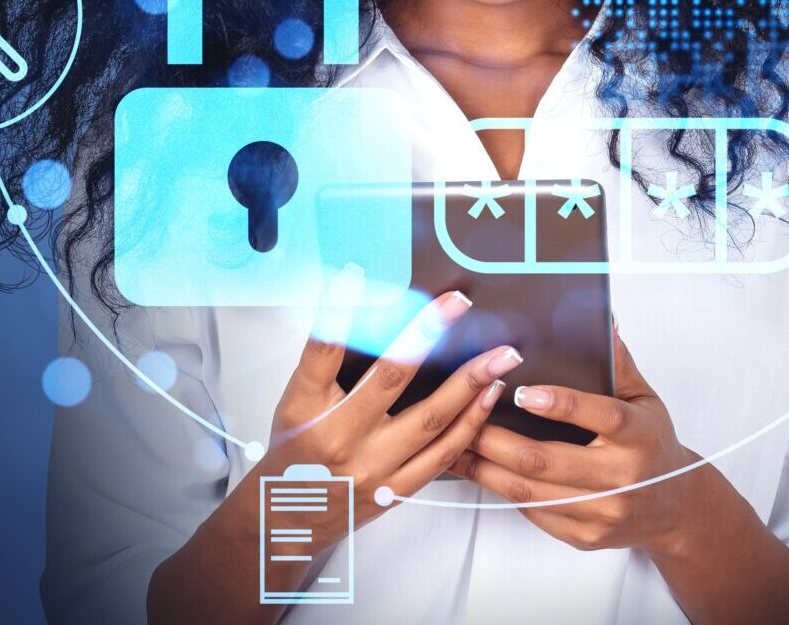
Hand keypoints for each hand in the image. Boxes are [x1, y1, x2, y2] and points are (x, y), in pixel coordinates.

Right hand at [244, 286, 518, 541]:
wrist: (288, 517)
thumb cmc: (294, 451)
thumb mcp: (297, 401)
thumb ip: (329, 363)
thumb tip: (370, 313)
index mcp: (305, 408)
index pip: (323, 349)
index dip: (338, 307)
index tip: (354, 272)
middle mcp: (339, 437)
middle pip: (389, 379)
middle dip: (427, 335)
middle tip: (457, 304)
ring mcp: (372, 468)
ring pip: (431, 421)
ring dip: (470, 384)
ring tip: (500, 356)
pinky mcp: (396, 489)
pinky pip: (443, 455)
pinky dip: (471, 424)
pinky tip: (488, 398)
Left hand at [451, 328, 702, 554]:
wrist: (673, 508)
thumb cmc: (652, 444)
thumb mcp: (644, 399)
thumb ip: (618, 362)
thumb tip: (601, 319)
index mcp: (641, 436)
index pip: (603, 416)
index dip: (562, 404)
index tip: (523, 390)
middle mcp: (623, 478)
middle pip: (547, 461)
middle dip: (496, 439)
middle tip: (465, 415)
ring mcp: (602, 513)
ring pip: (531, 492)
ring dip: (486, 468)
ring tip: (457, 445)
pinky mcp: (585, 536)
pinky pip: (535, 512)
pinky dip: (504, 490)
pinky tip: (482, 471)